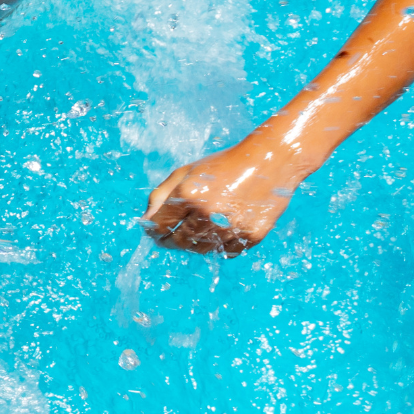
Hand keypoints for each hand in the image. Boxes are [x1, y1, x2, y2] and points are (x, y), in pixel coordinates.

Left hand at [141, 142, 298, 254]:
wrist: (268, 162)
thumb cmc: (221, 166)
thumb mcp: (185, 172)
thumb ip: (160, 196)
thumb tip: (146, 222)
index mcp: (188, 193)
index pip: (159, 226)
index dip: (152, 231)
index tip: (152, 232)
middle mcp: (208, 213)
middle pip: (179, 242)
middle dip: (169, 241)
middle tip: (169, 238)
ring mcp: (232, 226)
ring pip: (201, 249)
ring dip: (193, 244)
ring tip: (194, 231)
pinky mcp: (252, 235)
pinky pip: (226, 251)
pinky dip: (219, 245)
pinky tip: (218, 232)